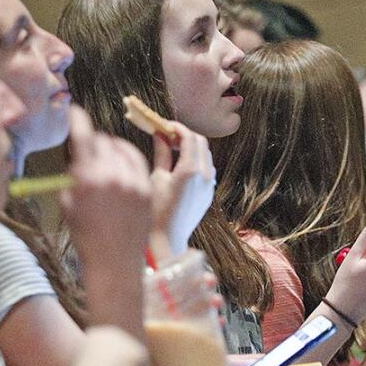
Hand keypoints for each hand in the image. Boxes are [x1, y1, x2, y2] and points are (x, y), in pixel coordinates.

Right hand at [61, 106, 153, 272]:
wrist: (115, 263)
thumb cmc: (87, 237)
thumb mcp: (69, 204)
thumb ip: (73, 177)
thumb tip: (77, 158)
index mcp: (89, 179)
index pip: (84, 136)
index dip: (78, 121)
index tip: (76, 114)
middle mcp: (113, 176)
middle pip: (104, 142)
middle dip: (95, 143)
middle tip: (90, 150)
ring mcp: (134, 182)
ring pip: (125, 150)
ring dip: (115, 149)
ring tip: (108, 158)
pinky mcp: (148, 190)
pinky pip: (139, 164)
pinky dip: (130, 161)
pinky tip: (124, 167)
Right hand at [150, 121, 216, 255]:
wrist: (168, 239)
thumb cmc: (156, 210)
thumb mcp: (155, 178)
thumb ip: (161, 153)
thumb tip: (160, 134)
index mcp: (190, 170)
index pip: (189, 137)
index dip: (177, 128)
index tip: (164, 126)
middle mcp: (205, 176)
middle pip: (201, 143)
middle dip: (186, 136)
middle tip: (168, 136)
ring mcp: (210, 185)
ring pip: (206, 155)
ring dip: (192, 148)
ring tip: (173, 150)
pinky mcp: (209, 193)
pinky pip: (207, 169)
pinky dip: (196, 161)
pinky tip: (180, 167)